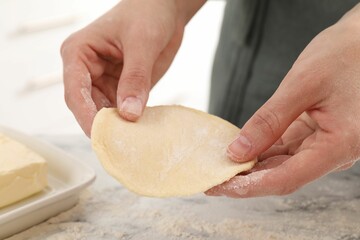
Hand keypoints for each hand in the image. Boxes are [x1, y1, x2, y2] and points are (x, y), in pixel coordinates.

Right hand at [61, 0, 204, 135]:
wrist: (165, 9)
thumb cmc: (147, 13)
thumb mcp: (142, 43)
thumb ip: (135, 78)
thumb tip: (129, 114)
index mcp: (79, 53)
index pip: (74, 90)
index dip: (84, 114)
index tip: (99, 134)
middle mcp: (87, 71)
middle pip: (87, 106)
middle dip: (102, 125)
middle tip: (118, 145)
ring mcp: (104, 81)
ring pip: (104, 112)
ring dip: (116, 127)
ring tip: (130, 142)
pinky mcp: (121, 88)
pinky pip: (122, 110)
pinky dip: (129, 122)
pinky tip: (139, 132)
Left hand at [206, 6, 359, 197]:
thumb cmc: (343, 55)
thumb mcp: (302, 85)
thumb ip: (269, 120)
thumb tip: (238, 151)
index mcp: (338, 145)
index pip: (286, 178)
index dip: (250, 186)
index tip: (220, 185)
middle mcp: (333, 152)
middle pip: (281, 176)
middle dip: (245, 180)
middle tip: (212, 179)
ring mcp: (324, 145)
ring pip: (281, 164)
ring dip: (251, 167)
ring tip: (221, 167)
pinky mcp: (315, 134)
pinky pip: (284, 149)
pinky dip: (261, 150)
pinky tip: (240, 150)